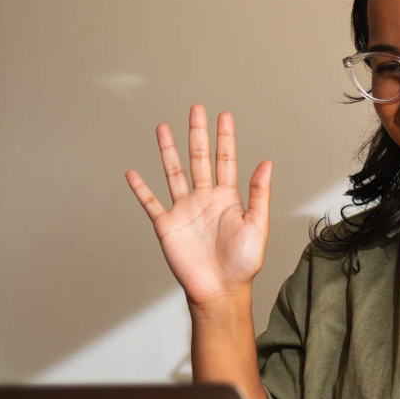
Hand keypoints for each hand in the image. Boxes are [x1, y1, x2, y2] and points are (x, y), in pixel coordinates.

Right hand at [126, 105, 271, 306]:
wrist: (220, 289)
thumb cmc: (243, 263)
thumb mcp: (257, 225)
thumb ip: (258, 193)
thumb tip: (266, 163)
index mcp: (227, 198)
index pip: (225, 160)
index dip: (224, 138)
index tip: (223, 115)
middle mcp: (204, 199)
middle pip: (198, 159)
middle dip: (197, 134)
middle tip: (196, 108)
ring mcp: (184, 210)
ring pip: (173, 173)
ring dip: (168, 151)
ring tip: (162, 128)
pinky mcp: (167, 225)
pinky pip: (150, 202)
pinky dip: (140, 188)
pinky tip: (132, 173)